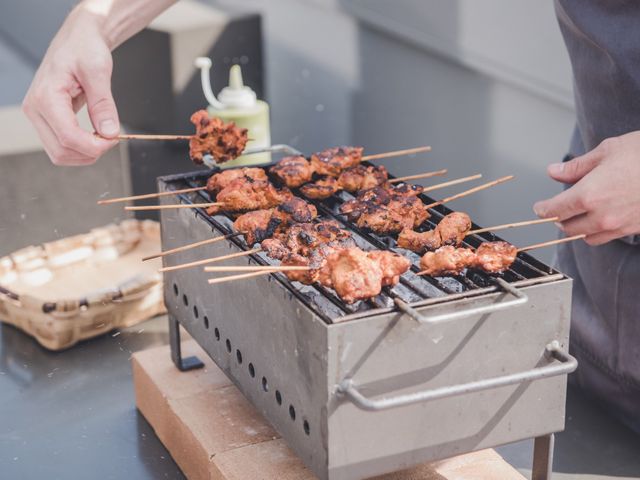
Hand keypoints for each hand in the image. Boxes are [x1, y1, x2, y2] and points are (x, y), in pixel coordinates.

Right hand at [22, 6, 118, 165]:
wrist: (77, 40)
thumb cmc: (85, 49)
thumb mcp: (98, 71)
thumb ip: (103, 104)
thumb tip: (109, 132)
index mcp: (45, 96)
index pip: (68, 137)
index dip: (95, 146)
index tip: (115, 138)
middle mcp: (35, 109)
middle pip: (62, 151)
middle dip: (91, 152)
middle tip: (112, 137)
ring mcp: (38, 116)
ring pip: (59, 154)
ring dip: (85, 153)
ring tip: (103, 136)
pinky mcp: (46, 120)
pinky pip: (60, 147)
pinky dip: (80, 148)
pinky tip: (94, 136)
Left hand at [533, 132, 639, 244]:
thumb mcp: (608, 151)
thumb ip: (577, 166)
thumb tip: (554, 172)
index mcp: (589, 194)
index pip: (555, 210)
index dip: (543, 210)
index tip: (539, 208)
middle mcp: (602, 215)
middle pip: (567, 228)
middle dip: (559, 219)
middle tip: (557, 208)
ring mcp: (619, 225)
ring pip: (586, 237)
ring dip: (578, 228)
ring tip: (579, 213)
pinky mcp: (634, 229)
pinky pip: (607, 237)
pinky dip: (597, 231)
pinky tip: (601, 216)